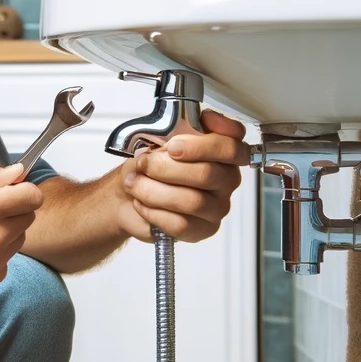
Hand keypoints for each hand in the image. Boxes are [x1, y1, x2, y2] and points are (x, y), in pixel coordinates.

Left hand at [117, 109, 248, 242]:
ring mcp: (218, 206)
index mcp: (223, 151)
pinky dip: (154, 212)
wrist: (129, 191)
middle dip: (166, 168)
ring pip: (192, 201)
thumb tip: (177, 138)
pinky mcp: (203, 229)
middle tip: (143, 163)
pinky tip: (141, 203)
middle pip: (207, 174)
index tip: (173, 145)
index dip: (204, 145)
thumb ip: (174, 132)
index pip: (231, 146)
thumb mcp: (159, 138)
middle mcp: (227, 179)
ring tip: (135, 184)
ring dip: (154, 191)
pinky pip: (181, 224)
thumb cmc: (151, 164)